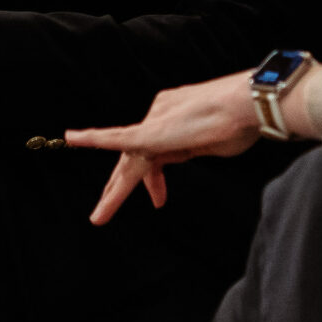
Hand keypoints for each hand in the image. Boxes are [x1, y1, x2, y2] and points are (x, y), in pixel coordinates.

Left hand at [64, 74, 269, 225]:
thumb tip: (185, 149)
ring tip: (100, 216)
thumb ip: (192, 146)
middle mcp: (159, 115)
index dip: (153, 178)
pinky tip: (72, 138)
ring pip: (127, 161)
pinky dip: (94, 138)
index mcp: (173, 117)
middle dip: (121, 185)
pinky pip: (115, 136)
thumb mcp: (214, 142)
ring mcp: (155, 121)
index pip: (155, 152)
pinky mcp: (151, 131)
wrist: (249, 105)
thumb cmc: (243, 122)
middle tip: (104, 210)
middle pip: (133, 157)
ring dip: (114, 191)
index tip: (157, 200)